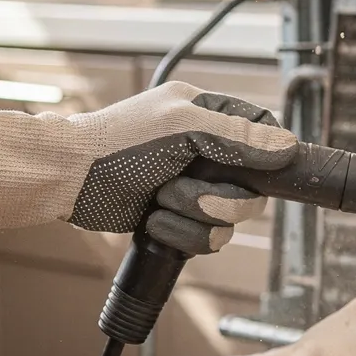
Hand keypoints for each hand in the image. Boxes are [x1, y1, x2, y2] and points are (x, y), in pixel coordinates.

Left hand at [0, 81, 298, 254]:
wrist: (68, 179)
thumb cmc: (115, 143)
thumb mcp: (180, 127)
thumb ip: (236, 134)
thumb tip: (287, 144)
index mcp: (209, 116)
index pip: (263, 133)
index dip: (271, 156)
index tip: (268, 172)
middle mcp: (206, 152)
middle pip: (253, 189)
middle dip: (223, 199)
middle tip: (192, 194)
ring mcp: (194, 187)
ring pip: (230, 218)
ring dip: (195, 216)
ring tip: (161, 201)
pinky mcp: (178, 218)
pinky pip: (206, 238)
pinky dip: (180, 234)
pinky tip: (153, 219)